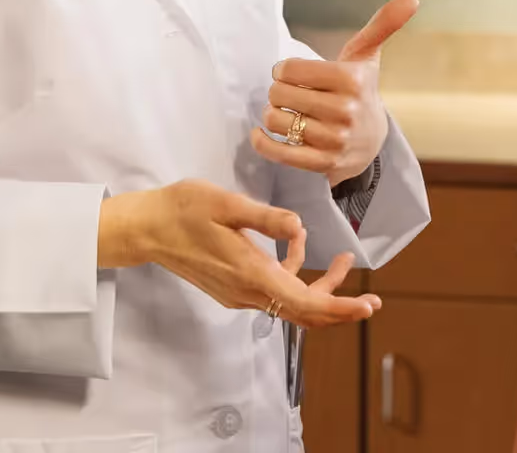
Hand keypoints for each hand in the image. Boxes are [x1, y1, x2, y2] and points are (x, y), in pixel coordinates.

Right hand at [97, 179, 380, 327]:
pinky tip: (294, 244)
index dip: (340, 308)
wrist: (146, 228)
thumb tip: (299, 228)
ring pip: (289, 303)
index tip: (368, 306)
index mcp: (250, 273)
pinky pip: (273, 291)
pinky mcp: (232, 287)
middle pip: (302, 313)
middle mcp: (246, 291)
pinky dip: (293, 275)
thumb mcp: (227, 204)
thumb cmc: (183, 209)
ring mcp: (238, 293)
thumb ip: (266, 217)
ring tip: (341, 261)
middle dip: (339, 307)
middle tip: (371, 299)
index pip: (304, 303)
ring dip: (319, 289)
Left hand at [252, 0, 418, 186]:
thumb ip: (382, 25)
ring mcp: (334, 139)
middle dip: (277, 92)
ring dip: (271, 116)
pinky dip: (262, 142)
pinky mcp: (322, 163)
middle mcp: (345, 110)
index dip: (284, 70)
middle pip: (279, 94)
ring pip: (276, 121)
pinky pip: (278, 152)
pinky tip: (261, 134)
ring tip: (284, 112)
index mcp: (352, 80)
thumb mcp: (367, 56)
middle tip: (288, 95)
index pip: (289, 69)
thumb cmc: (360, 90)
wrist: (371, 141)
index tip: (291, 73)